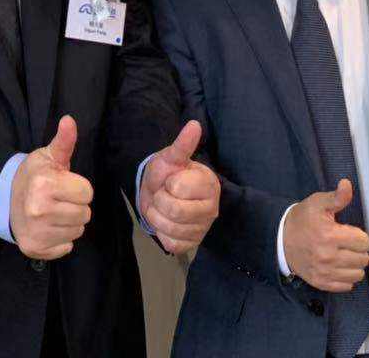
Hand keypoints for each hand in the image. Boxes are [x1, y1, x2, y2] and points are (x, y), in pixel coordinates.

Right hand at [10, 115, 93, 259]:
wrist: (5, 199)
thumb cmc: (34, 176)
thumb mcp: (48, 156)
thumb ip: (64, 141)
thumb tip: (69, 120)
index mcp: (45, 184)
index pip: (87, 193)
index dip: (78, 187)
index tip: (63, 185)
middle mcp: (39, 210)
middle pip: (85, 214)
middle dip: (75, 205)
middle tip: (59, 199)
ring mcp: (36, 232)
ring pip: (78, 231)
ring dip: (69, 222)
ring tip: (53, 212)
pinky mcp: (35, 248)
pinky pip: (66, 247)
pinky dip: (61, 239)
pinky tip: (48, 227)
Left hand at [138, 120, 220, 254]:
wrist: (159, 192)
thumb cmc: (167, 173)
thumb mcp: (171, 157)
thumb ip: (183, 144)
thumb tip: (194, 125)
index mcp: (210, 185)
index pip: (178, 188)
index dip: (167, 184)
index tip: (171, 180)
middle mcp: (212, 209)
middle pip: (175, 211)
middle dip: (159, 201)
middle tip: (163, 194)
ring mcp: (203, 228)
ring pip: (170, 229)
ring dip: (157, 216)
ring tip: (162, 207)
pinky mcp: (192, 244)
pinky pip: (170, 243)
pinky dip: (161, 233)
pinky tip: (165, 222)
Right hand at [281, 179, 368, 292]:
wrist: (280, 240)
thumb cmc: (302, 220)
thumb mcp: (318, 203)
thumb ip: (336, 197)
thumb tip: (347, 184)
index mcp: (330, 235)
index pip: (364, 242)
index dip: (358, 235)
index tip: (348, 232)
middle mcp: (329, 257)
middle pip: (363, 259)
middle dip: (357, 249)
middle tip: (345, 243)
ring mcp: (325, 272)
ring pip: (358, 274)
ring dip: (353, 264)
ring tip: (343, 255)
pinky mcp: (322, 283)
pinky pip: (347, 286)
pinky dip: (345, 276)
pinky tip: (337, 266)